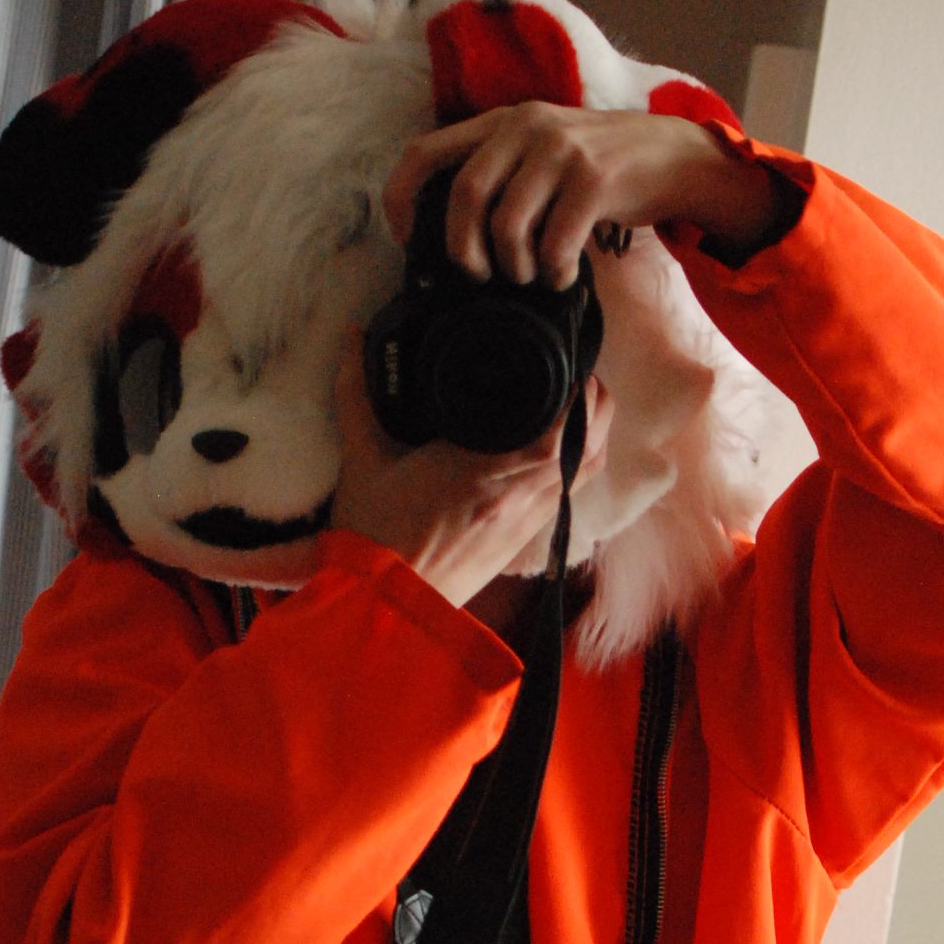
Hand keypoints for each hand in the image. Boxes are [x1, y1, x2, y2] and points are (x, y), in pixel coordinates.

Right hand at [328, 328, 611, 610]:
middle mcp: (521, 493)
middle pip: (589, 437)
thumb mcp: (362, 459)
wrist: (383, 605)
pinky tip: (560, 444)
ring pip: (589, 466)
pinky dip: (579, 461)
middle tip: (573, 366)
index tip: (563, 350)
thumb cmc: (374, 536)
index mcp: (487, 468)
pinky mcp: (526, 539)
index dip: (574, 381)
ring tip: (574, 398)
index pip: (560, 418)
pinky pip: (571, 491)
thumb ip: (356, 394)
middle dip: (591, 398)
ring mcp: (529, 519)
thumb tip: (351, 338)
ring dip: (593, 430)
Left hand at [382, 102, 791, 289]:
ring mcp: (560, 150)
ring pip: (507, 223)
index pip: (426, 150)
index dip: (402, 197)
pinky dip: (552, 271)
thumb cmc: (597, 168)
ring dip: (513, 266)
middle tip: (479, 275)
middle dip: (463, 248)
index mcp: (501, 122)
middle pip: (464, 194)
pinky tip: (562, 275)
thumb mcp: (540, 154)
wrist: (669, 156)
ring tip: (529, 275)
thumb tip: (454, 237)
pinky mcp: (593, 179)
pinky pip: (554, 242)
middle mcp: (525, 126)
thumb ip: (500, 176)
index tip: (404, 239)